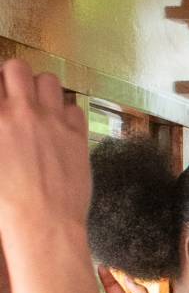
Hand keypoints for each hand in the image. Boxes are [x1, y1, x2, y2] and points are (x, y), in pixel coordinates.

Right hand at [0, 59, 88, 242]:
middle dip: (13, 76)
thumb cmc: (5, 202)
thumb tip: (4, 121)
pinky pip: (74, 107)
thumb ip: (0, 130)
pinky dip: (65, 113)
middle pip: (18, 68)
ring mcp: (53, 122)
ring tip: (37, 105)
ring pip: (49, 80)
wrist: (42, 224)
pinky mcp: (77, 136)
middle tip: (13, 93)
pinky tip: (59, 127)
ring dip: (41, 89)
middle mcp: (22, 113)